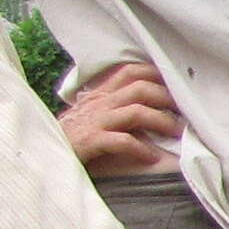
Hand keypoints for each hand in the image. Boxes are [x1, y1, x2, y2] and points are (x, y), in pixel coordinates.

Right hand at [62, 61, 179, 175]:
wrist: (41, 151)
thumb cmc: (72, 135)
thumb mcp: (92, 113)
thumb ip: (114, 104)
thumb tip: (150, 105)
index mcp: (101, 93)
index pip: (131, 71)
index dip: (157, 74)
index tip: (178, 85)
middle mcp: (100, 102)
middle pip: (140, 89)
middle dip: (168, 99)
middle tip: (187, 112)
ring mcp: (96, 121)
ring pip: (136, 112)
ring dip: (162, 122)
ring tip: (178, 134)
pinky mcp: (91, 141)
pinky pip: (122, 140)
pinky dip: (141, 148)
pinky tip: (152, 157)